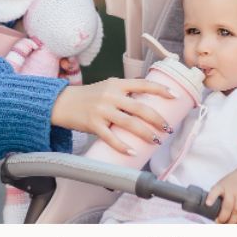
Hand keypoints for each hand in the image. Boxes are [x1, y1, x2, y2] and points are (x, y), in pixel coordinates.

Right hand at [51, 78, 174, 154]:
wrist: (62, 103)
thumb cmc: (87, 97)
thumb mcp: (106, 87)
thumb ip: (124, 92)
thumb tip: (147, 101)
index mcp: (117, 84)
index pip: (143, 84)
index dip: (161, 90)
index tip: (175, 96)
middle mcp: (111, 95)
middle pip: (140, 108)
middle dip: (157, 120)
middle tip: (167, 128)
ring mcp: (101, 110)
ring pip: (129, 124)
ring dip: (146, 134)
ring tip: (156, 140)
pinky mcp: (93, 124)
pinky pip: (111, 138)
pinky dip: (122, 146)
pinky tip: (132, 152)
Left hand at [206, 170, 236, 223]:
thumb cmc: (229, 184)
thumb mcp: (220, 185)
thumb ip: (215, 195)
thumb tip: (208, 211)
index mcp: (221, 186)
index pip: (215, 191)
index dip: (211, 198)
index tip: (208, 204)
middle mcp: (231, 191)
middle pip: (228, 205)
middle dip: (223, 216)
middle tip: (218, 222)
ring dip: (231, 221)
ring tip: (226, 225)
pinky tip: (236, 224)